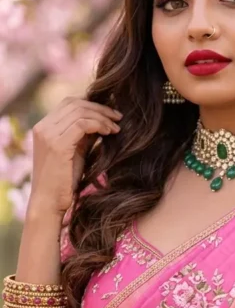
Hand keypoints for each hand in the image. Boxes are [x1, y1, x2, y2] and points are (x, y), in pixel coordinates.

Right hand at [30, 96, 122, 215]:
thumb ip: (84, 135)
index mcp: (43, 127)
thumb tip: (102, 120)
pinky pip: (82, 124)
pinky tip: (109, 133)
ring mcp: (48, 135)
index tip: (110, 115)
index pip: (69, 103)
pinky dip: (99, 124)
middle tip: (118, 117)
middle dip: (100, 108)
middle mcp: (42, 127)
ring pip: (80, 111)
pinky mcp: (57, 145)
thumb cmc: (63, 182)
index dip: (92, 105)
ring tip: (116, 127)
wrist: (48, 204)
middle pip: (75, 103)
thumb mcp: (75, 152)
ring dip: (102, 117)